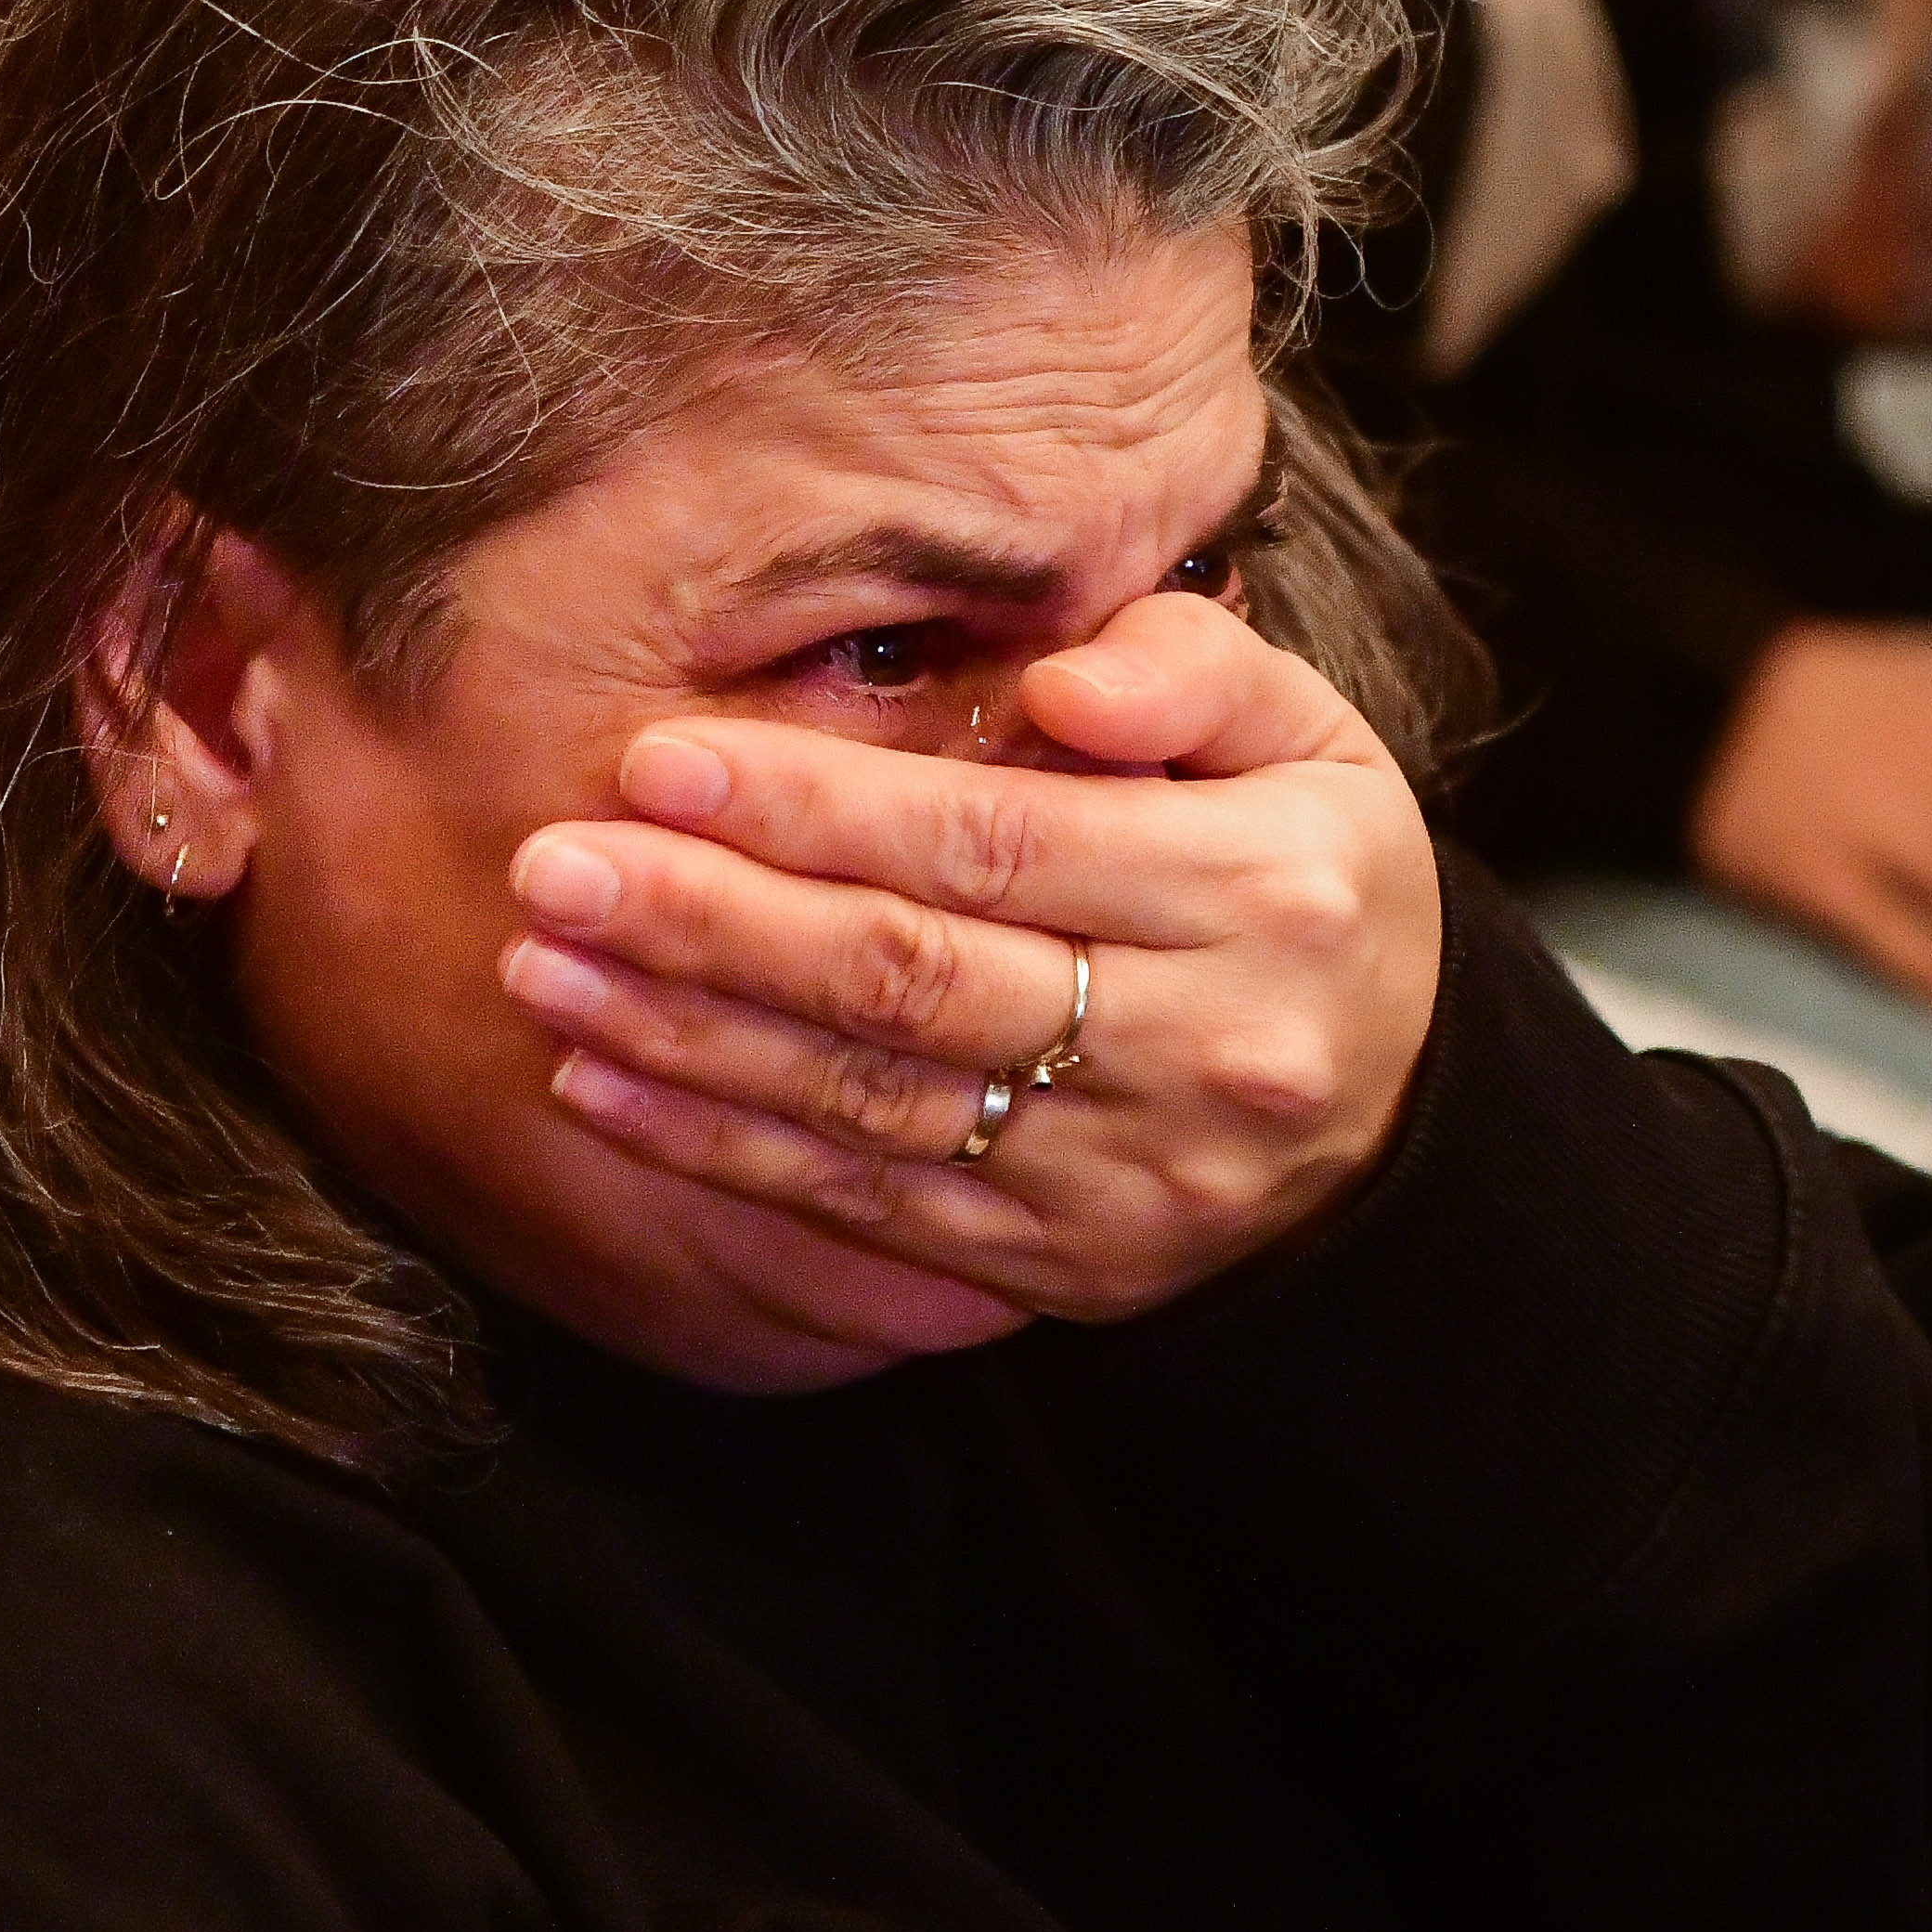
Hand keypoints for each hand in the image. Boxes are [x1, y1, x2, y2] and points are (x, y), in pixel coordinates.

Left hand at [495, 594, 1446, 1329]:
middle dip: (711, 922)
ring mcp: (1129, 1174)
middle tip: (551, 865)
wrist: (1391, 1122)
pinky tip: (599, 1081)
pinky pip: (863, 1206)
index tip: (660, 761)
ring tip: (540, 966)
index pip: (994, 842)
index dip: (814, 806)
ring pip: (868, 1104)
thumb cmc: (1304, 884)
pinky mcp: (1063, 1263)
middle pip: (911, 979)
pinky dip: (716, 1148)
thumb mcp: (1310, 744)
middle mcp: (1202, 1045)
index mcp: (1263, 891)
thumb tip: (1064, 680)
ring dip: (682, 1038)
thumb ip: (1193, 668)